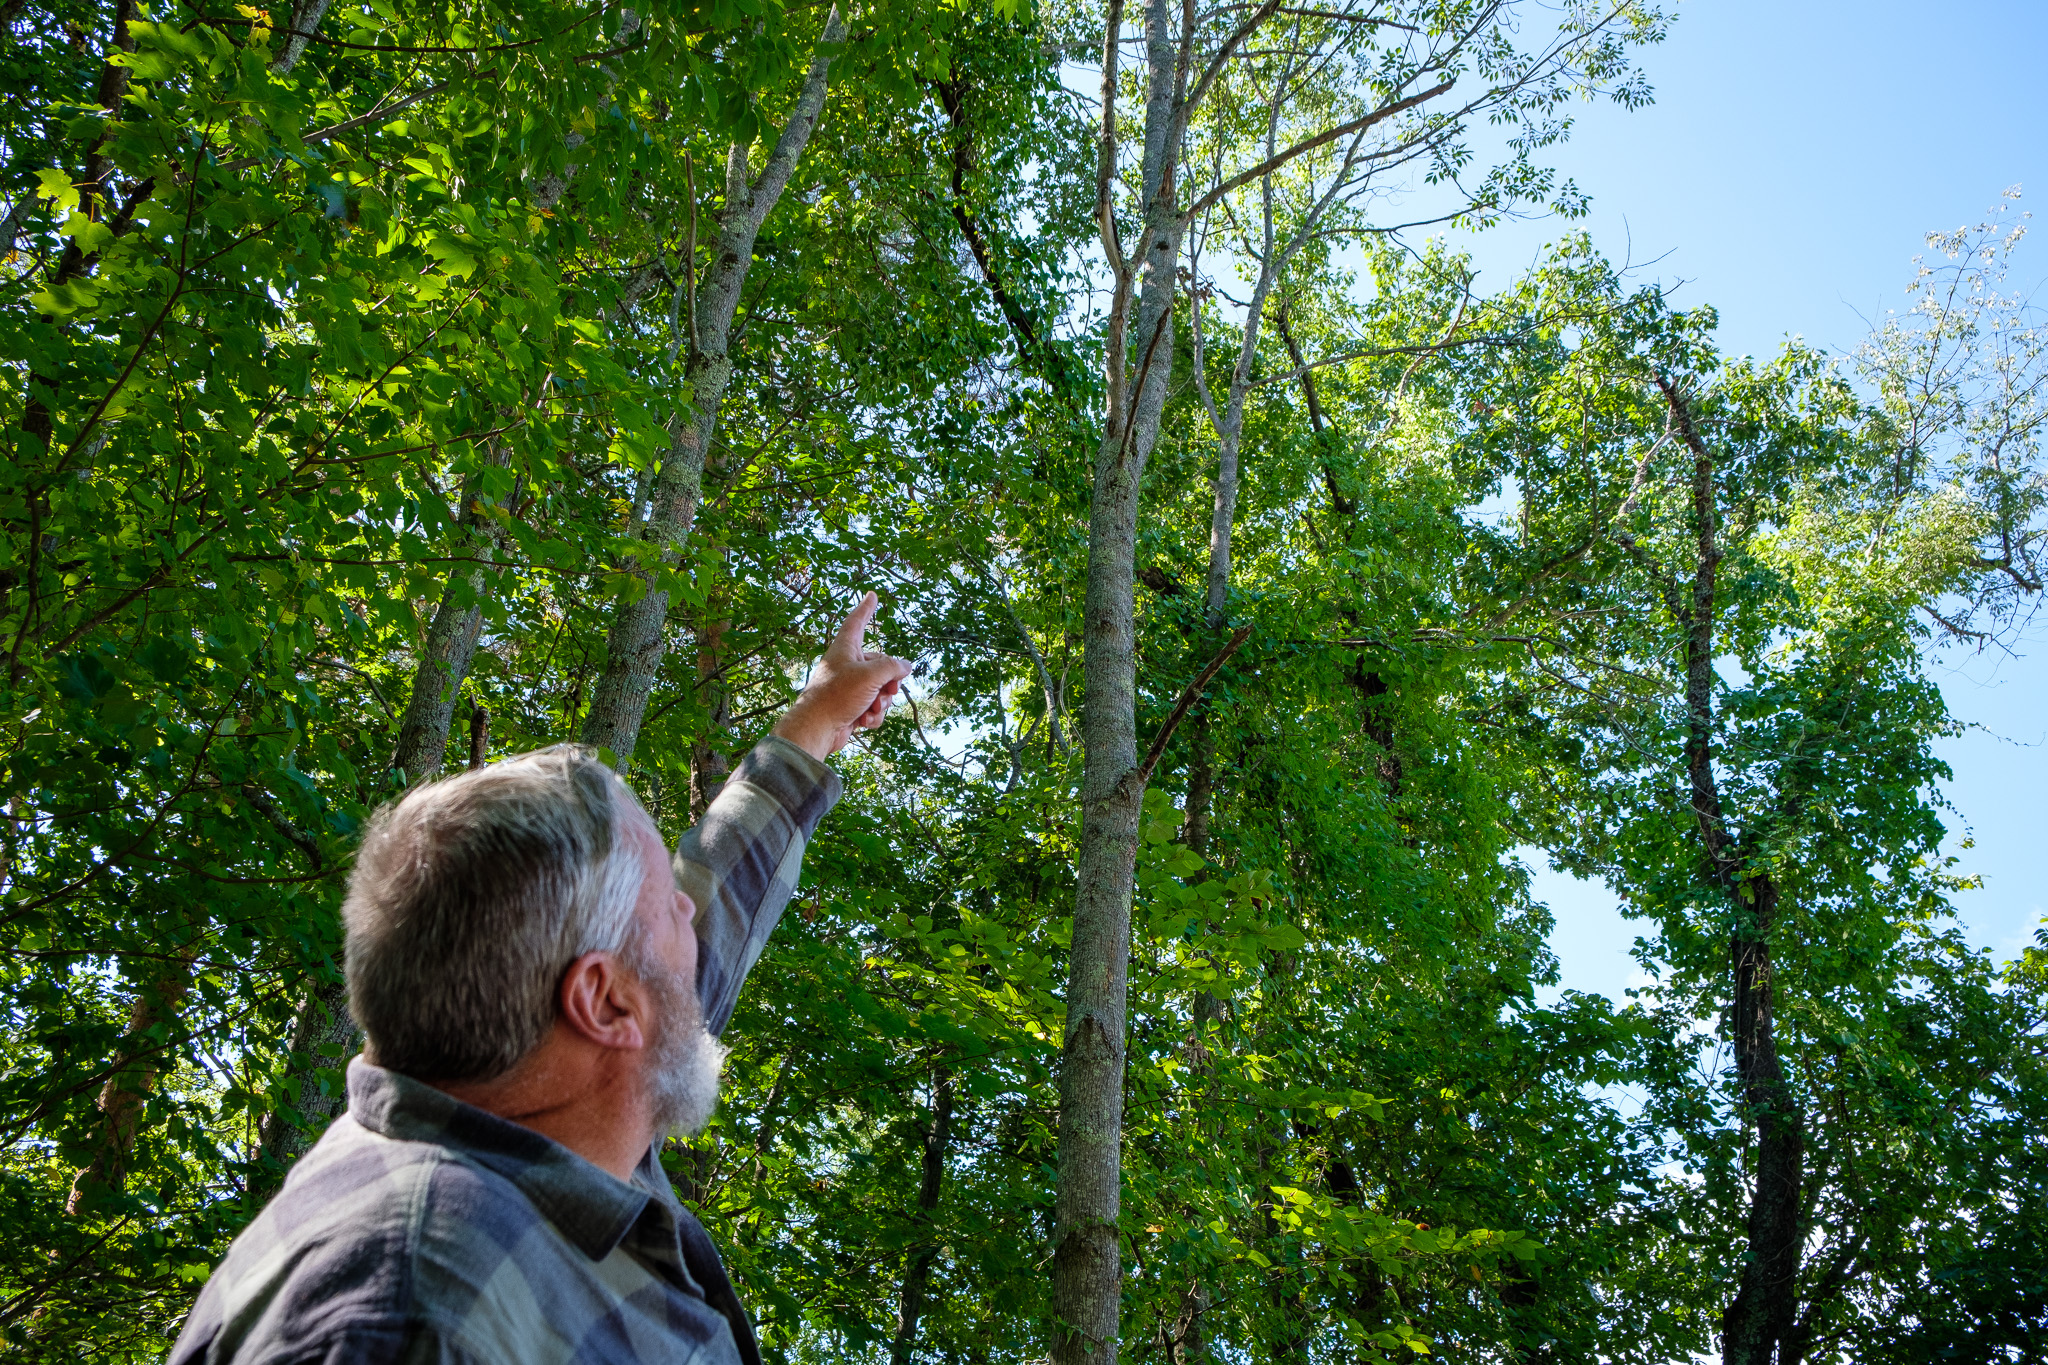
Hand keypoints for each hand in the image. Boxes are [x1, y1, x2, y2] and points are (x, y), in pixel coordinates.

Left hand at [771, 592, 912, 759]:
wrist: (817, 729)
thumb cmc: (838, 695)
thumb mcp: (871, 675)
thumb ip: (893, 666)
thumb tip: (905, 666)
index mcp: (846, 649)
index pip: (857, 622)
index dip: (866, 608)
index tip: (871, 595)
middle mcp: (847, 665)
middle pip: (880, 665)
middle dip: (889, 681)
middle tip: (890, 690)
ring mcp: (849, 687)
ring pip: (880, 689)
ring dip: (881, 701)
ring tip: (871, 708)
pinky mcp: (850, 707)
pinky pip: (873, 707)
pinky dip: (872, 715)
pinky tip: (863, 721)